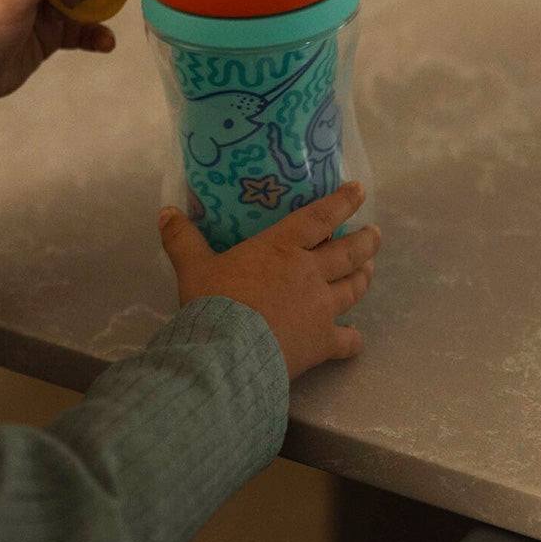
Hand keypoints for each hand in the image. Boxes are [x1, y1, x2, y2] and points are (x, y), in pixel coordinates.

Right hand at [158, 182, 380, 379]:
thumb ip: (182, 239)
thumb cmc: (214, 302)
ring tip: (370, 269)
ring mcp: (322, 308)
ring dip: (364, 277)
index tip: (358, 189)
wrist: (228, 352)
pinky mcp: (324, 342)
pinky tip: (355, 338)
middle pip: (349, 252)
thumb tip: (166, 212)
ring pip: (354, 288)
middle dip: (365, 241)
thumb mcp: (192, 267)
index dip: (342, 201)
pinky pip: (349, 340)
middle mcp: (310, 273)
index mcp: (282, 248)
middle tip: (375, 234)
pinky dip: (354, 338)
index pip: (319, 218)